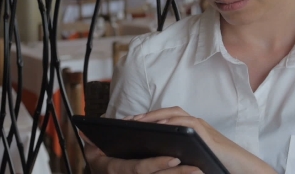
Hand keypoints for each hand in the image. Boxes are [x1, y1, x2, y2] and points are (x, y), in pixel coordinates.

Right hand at [80, 131, 201, 173]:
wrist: (100, 168)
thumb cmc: (97, 156)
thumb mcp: (94, 149)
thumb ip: (98, 139)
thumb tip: (116, 125)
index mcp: (114, 169)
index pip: (138, 169)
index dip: (156, 165)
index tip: (175, 158)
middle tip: (196, 168)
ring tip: (200, 171)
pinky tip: (193, 173)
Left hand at [129, 107, 275, 173]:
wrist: (239, 167)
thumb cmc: (215, 164)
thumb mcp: (190, 157)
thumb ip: (175, 152)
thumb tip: (151, 154)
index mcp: (189, 128)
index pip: (165, 118)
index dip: (147, 118)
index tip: (127, 123)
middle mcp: (194, 123)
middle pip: (166, 112)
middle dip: (146, 114)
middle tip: (126, 120)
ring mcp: (200, 126)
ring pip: (174, 114)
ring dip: (155, 115)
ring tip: (137, 121)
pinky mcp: (206, 133)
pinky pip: (187, 123)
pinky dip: (173, 122)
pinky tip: (159, 127)